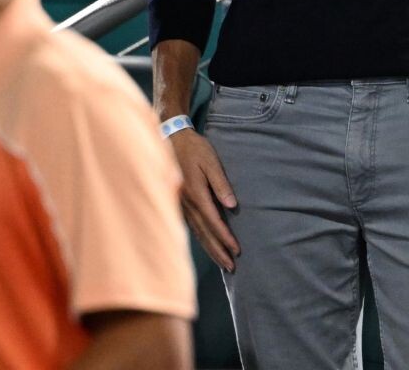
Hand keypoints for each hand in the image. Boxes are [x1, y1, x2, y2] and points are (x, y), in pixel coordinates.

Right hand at [170, 130, 239, 270]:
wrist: (172, 141)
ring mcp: (182, 206)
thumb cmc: (194, 149)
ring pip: (198, 233)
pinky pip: (193, 227)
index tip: (237, 250)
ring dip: (211, 249)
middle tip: (232, 267)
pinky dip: (202, 240)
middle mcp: (187, 204)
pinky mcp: (181, 205)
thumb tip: (232, 206)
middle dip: (219, 251)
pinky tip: (209, 247)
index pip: (213, 221)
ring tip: (224, 263)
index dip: (225, 237)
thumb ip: (221, 184)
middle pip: (205, 233)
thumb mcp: (211, 162)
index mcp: (196, 194)